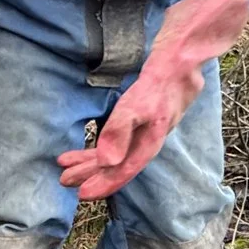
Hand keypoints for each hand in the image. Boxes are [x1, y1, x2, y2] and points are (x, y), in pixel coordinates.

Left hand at [59, 0, 248, 200]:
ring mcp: (147, 126)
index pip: (124, 169)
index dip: (104, 183)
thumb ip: (121, 131)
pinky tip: (91, 144)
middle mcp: (148, 136)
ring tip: (67, 163)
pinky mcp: (144, 113)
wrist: (184, 53)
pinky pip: (119, 134)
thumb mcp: (139, 102)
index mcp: (150, 139)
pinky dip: (103, 140)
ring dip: (92, 157)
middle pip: (117, 161)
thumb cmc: (163, 77)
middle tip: (65, 180)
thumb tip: (107, 163)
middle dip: (91, 171)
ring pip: (117, 149)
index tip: (81, 195)